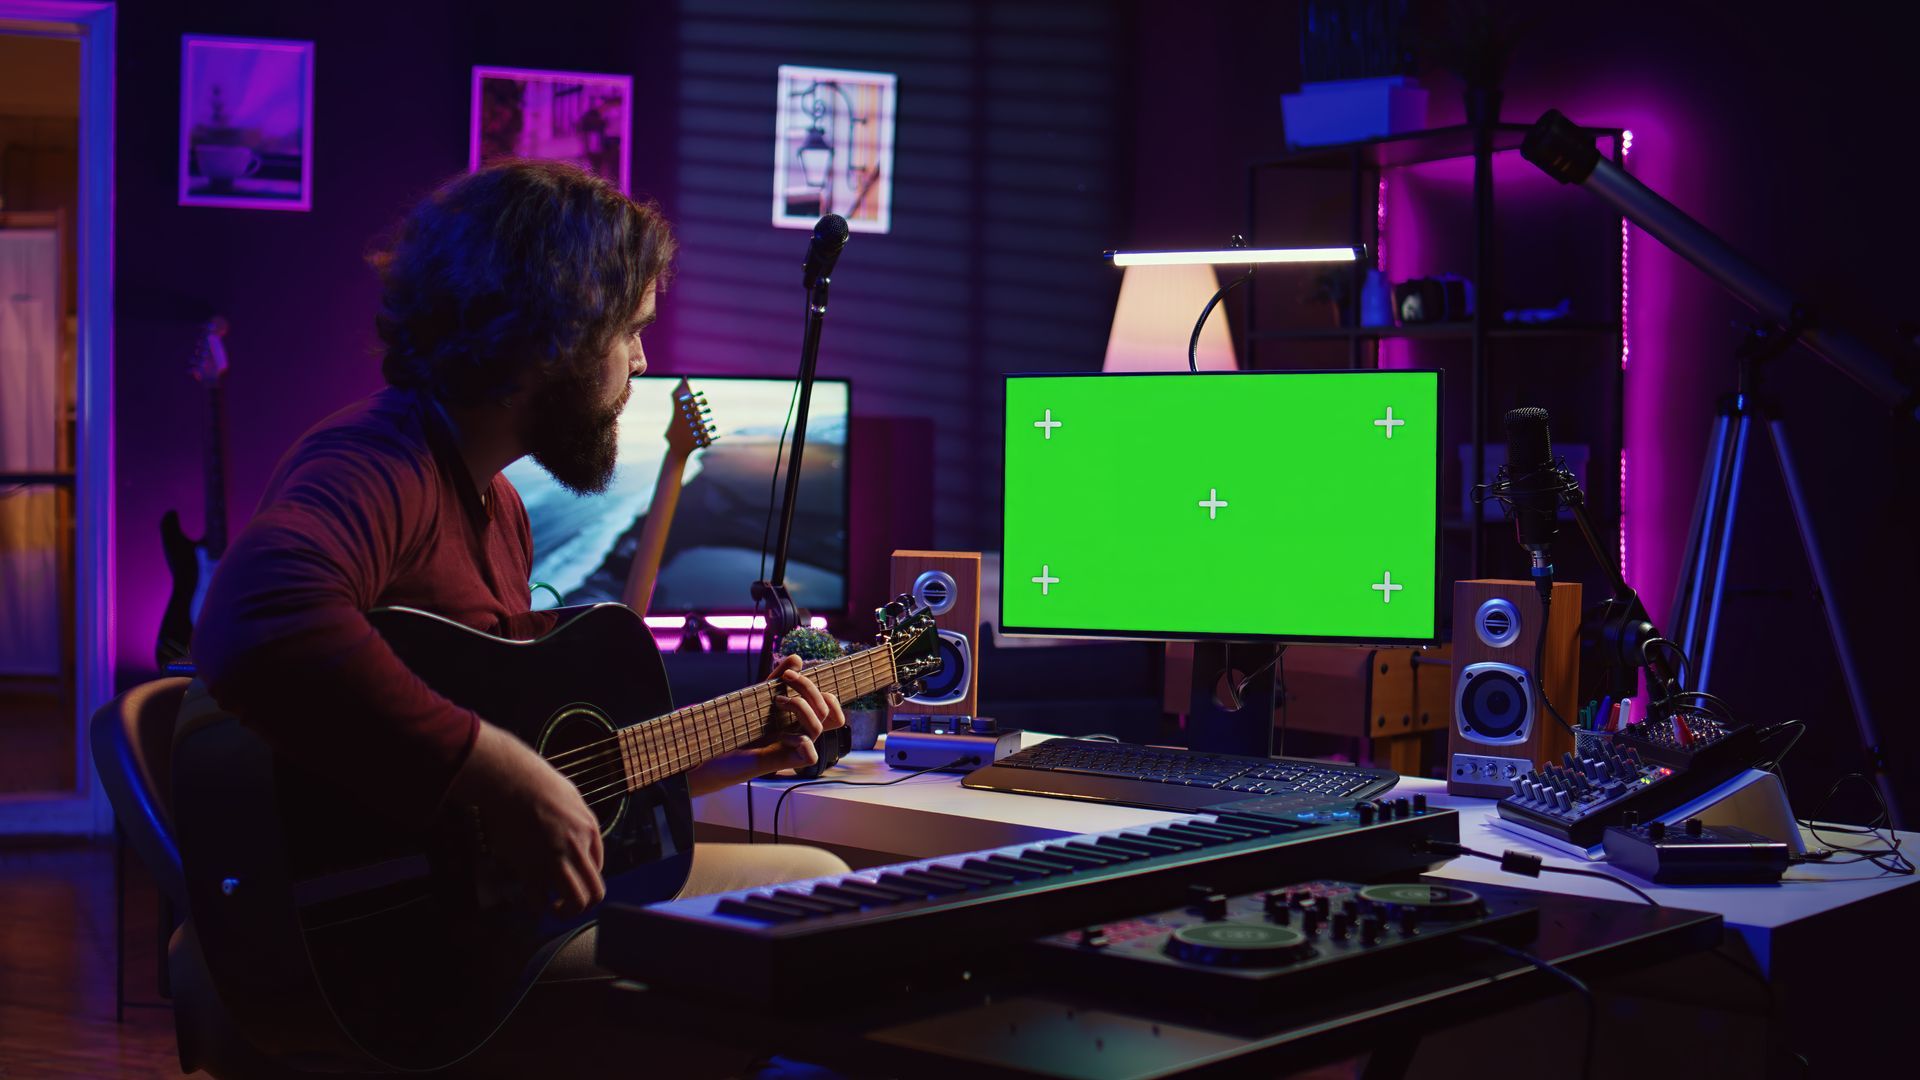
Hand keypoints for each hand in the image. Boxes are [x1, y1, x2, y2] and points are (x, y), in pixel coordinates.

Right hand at [449, 720, 604, 915]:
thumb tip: (573, 832)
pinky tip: (532, 901)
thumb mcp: (570, 796)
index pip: (597, 868)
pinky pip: (540, 901)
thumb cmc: (536, 781)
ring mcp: (556, 860)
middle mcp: (578, 848)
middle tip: (567, 904)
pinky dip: (537, 907)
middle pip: (595, 892)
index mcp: (589, 830)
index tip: (568, 877)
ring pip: (576, 901)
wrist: (512, 780)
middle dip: (584, 904)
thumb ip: (575, 819)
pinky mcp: (531, 868)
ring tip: (554, 909)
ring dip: (567, 912)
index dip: (583, 877)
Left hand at [750, 654, 845, 774]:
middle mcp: (800, 732)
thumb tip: (797, 658)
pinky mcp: (784, 762)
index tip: (791, 676)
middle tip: (785, 678)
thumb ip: (778, 677)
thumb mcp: (761, 696)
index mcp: (799, 718)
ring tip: (777, 702)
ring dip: (801, 706)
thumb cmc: (738, 724)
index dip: (822, 691)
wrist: (712, 749)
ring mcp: (794, 748)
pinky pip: (810, 755)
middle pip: (827, 710)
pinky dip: (799, 741)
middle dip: (808, 687)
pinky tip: (780, 736)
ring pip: (818, 727)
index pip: (830, 707)